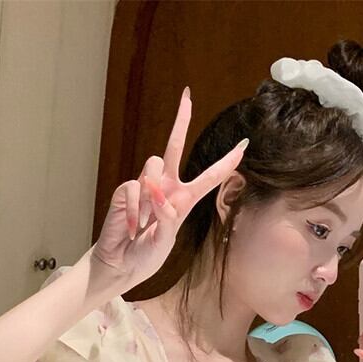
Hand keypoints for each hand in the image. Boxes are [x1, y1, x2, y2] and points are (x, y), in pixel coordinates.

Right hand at [92, 86, 247, 283]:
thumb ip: (166, 216)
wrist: (121, 264)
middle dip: (180, 121)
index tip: (242, 147)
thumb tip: (156, 189)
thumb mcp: (165, 241)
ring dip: (149, 199)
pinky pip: (133, 189)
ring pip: (152, 168)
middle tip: (186, 96)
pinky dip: (133, 210)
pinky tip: (131, 227)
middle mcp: (166, 188)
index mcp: (184, 200)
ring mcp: (145, 187)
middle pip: (173, 147)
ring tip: (143, 224)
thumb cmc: (146, 256)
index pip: (208, 178)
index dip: (226, 164)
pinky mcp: (125, 191)